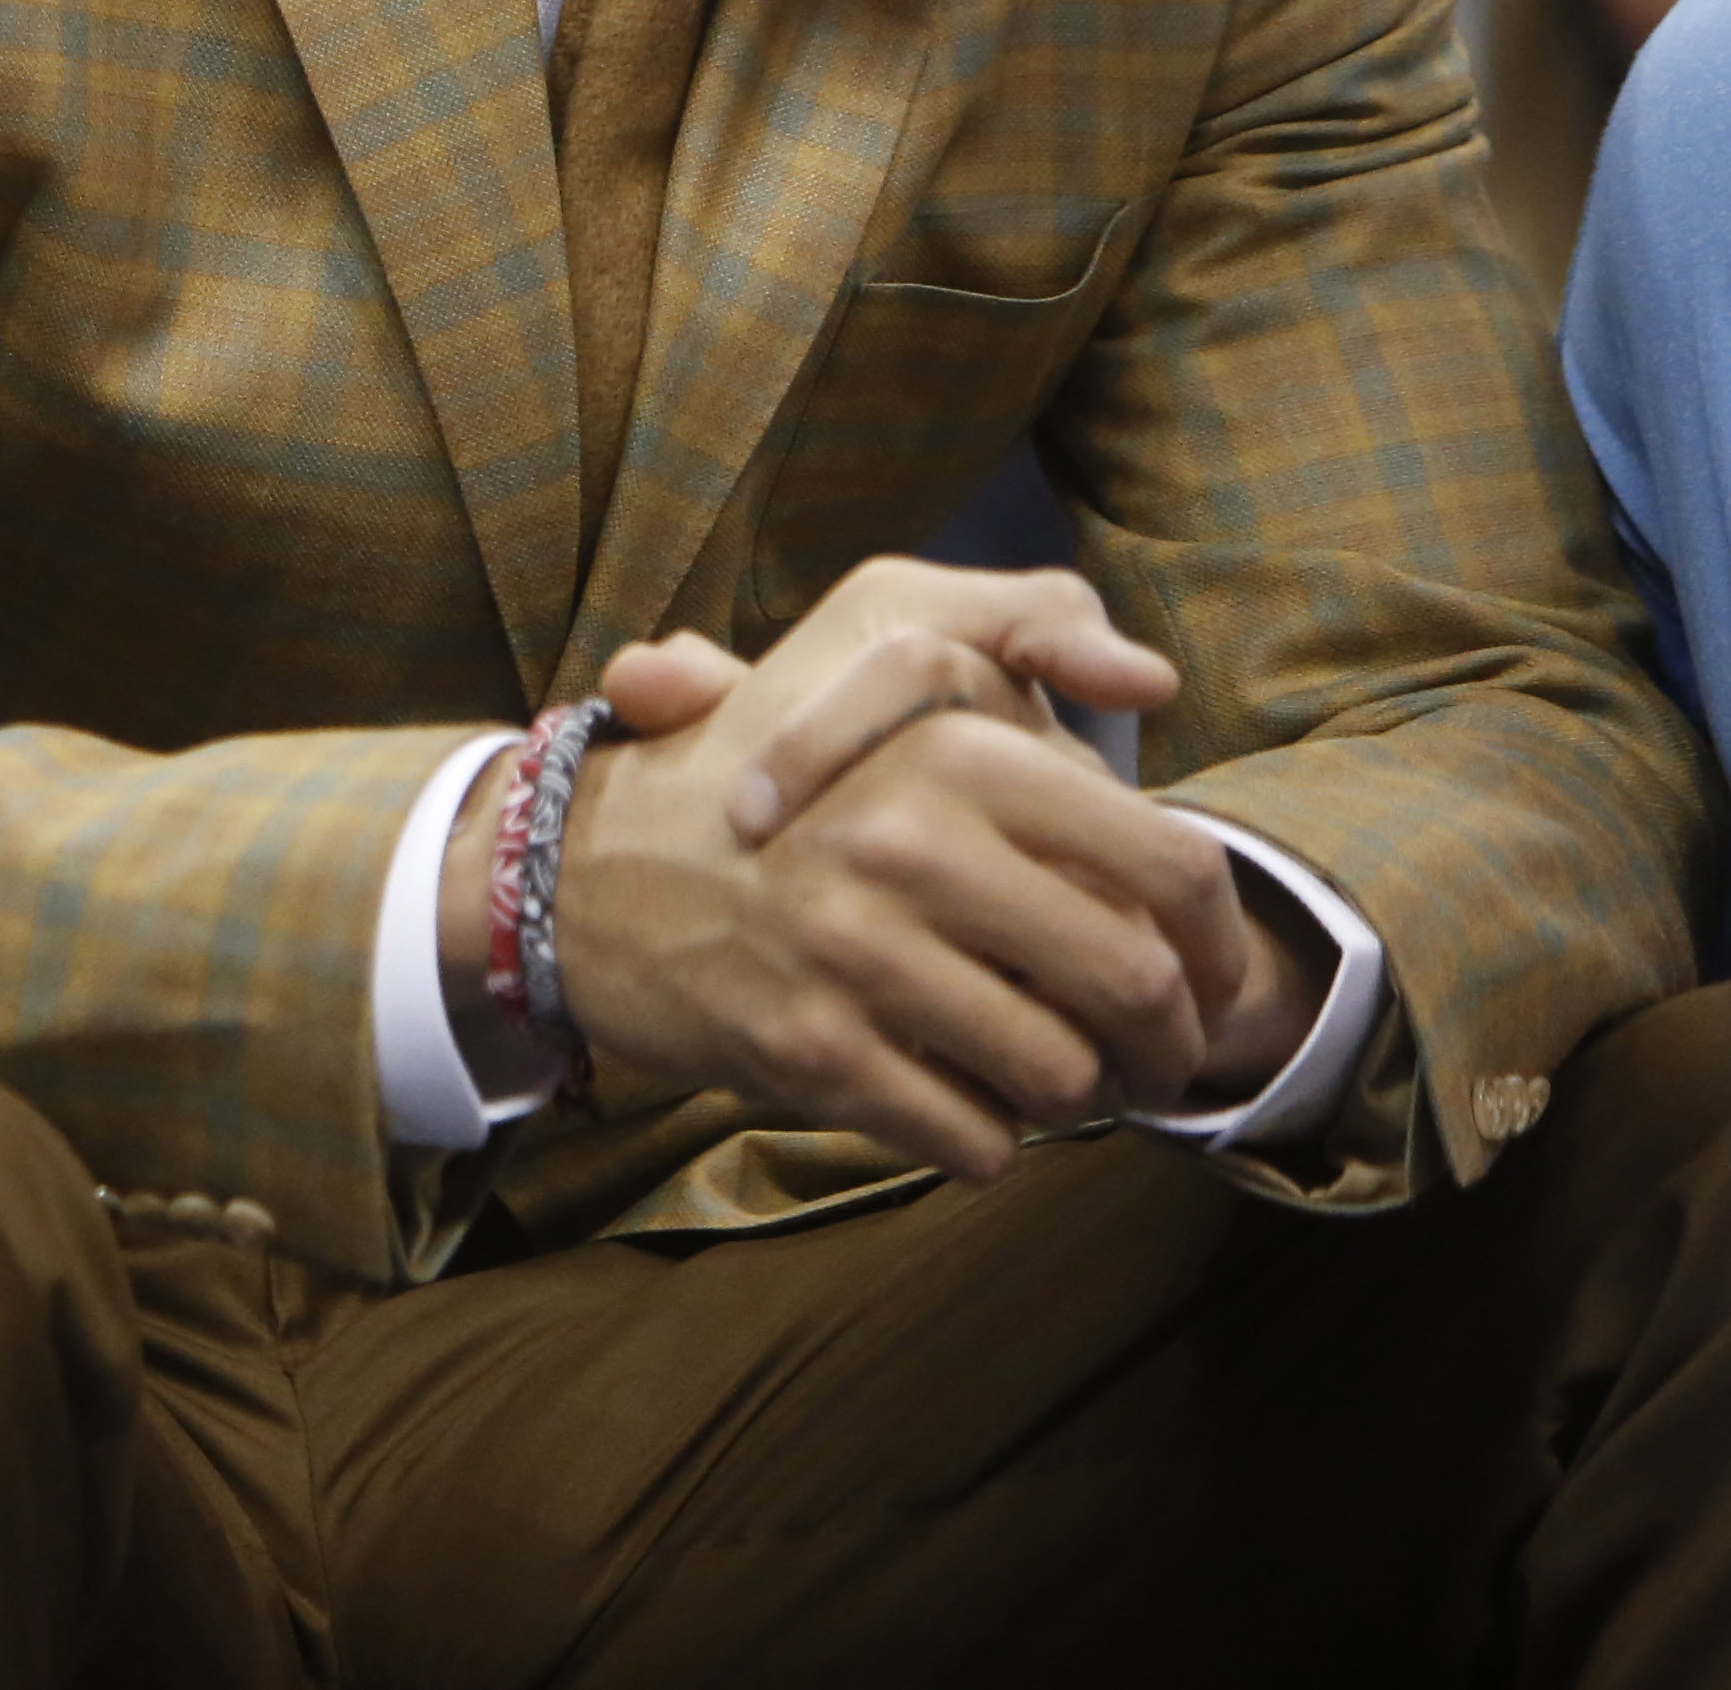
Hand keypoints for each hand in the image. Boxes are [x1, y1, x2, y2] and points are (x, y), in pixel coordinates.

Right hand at [502, 565, 1251, 1182]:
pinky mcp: (810, 1049)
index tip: (1210, 982)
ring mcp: (854, 953)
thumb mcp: (874, 664)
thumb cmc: (757, 775)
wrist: (572, 872)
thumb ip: (1019, 649)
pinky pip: (970, 1134)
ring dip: (1076, 1101)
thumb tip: (1144, 682)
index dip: (1221, 945)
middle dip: (1167, 1045)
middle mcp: (908, 843)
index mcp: (951, 749)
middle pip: (1136, 982)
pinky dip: (988, 1144)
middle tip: (1150, 1062)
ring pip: (1060, 1074)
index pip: (1171, 865)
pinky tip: (965, 1115)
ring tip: (1057, 1089)